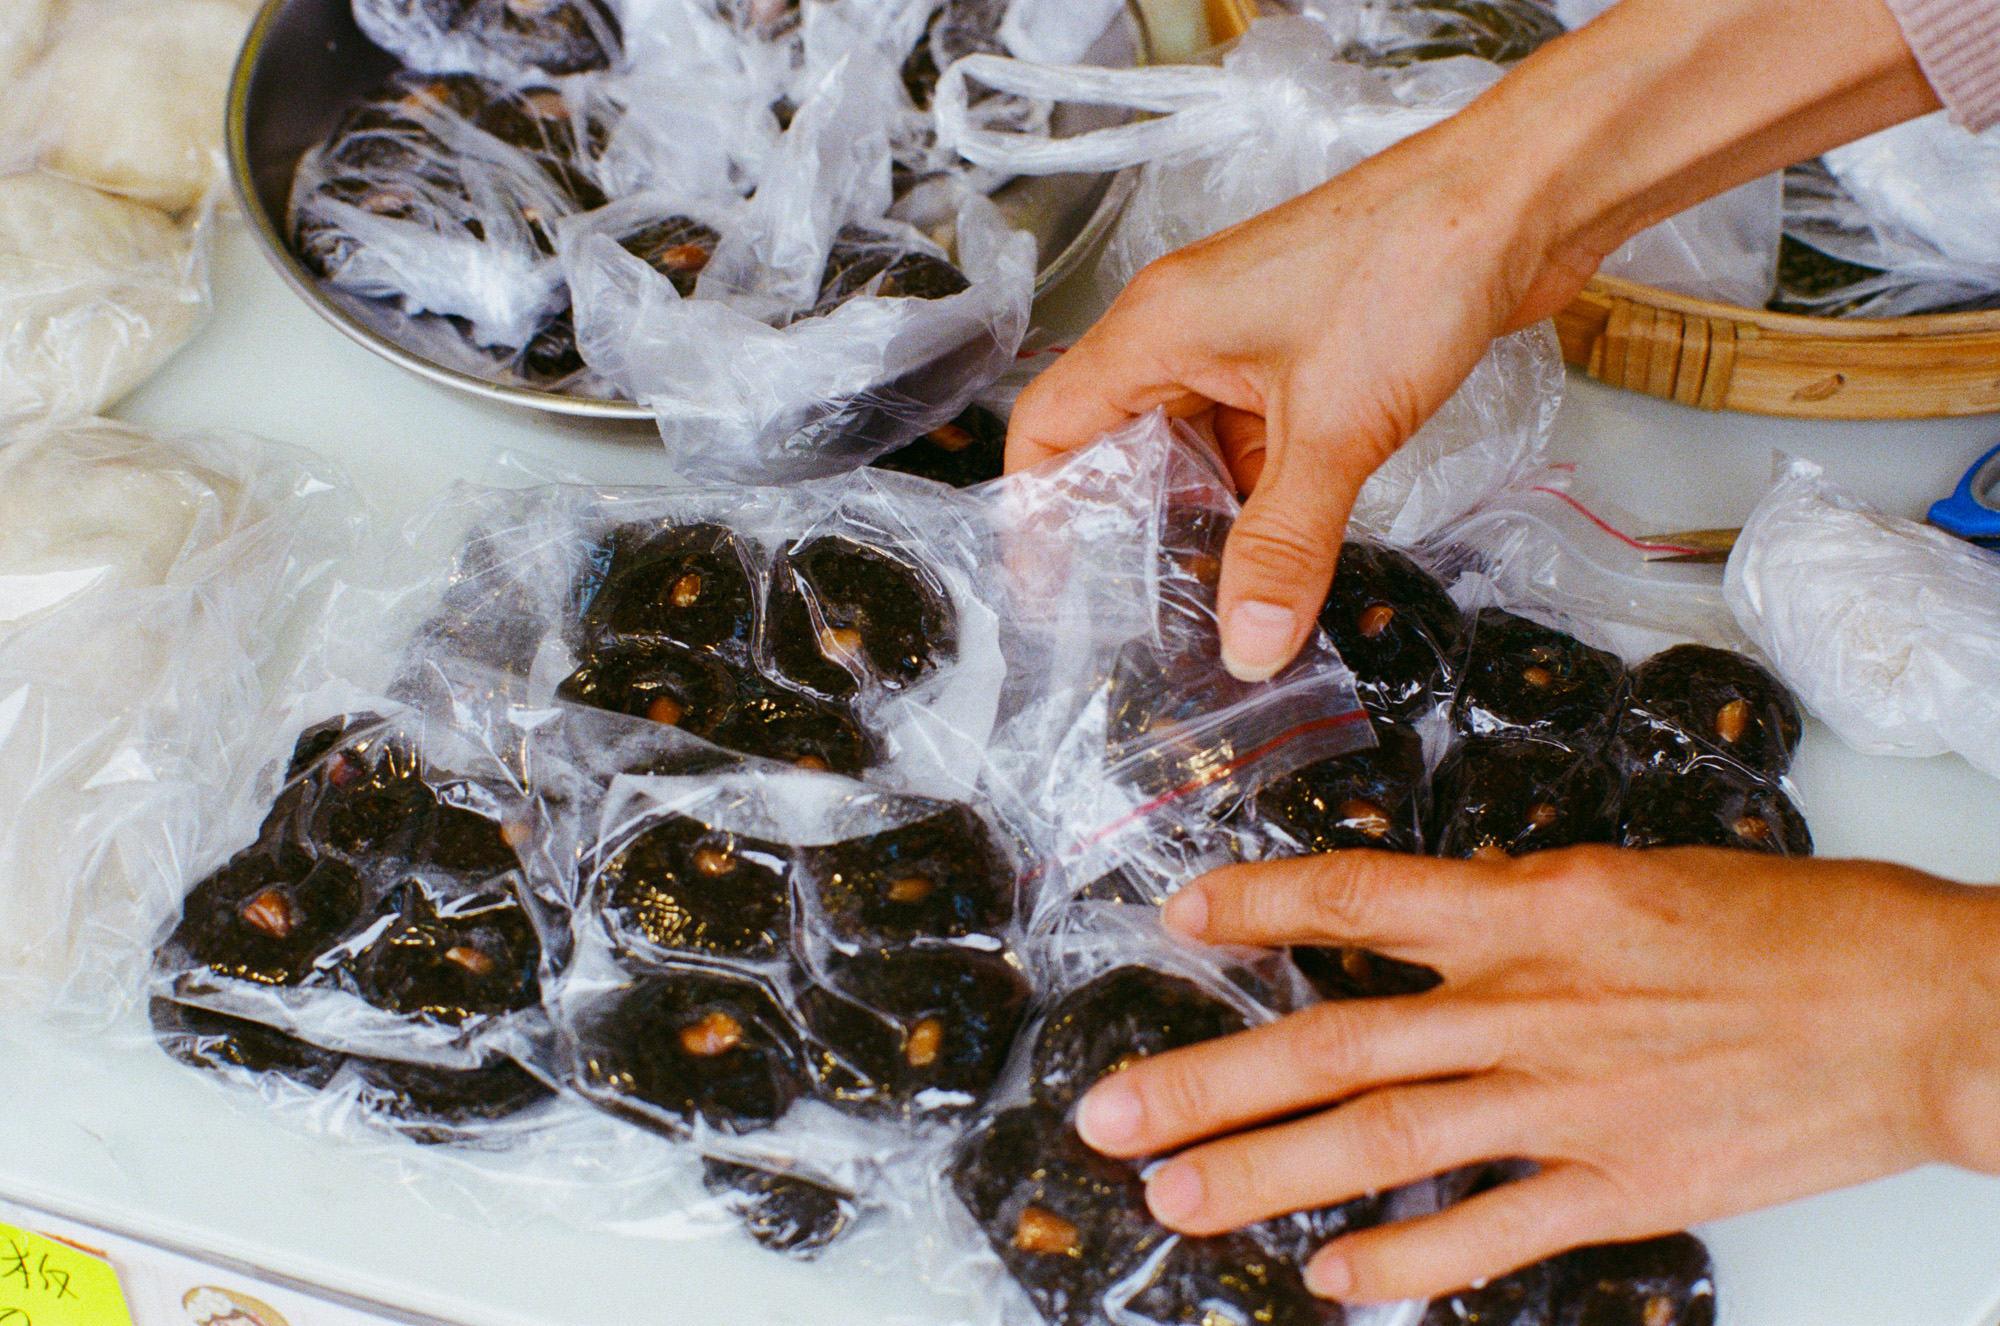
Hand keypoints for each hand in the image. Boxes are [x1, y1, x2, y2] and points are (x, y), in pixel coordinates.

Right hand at [1006, 0, 1934, 682]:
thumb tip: (1249, 643)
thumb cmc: (1413, 264)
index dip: (1038, 511)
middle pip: (1120, 449)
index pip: (1050, 426)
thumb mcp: (1334, 430)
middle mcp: (1189, 335)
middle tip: (1139, 618)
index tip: (1051, 589)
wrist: (1521, 202)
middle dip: (1129, 533)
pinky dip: (1265, 501)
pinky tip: (1283, 558)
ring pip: (1197, 453)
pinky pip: (1258, 445)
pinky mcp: (1307, 361)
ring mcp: (1249, 346)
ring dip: (1208, 523)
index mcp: (1157, 330)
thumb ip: (1284, 545)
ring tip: (1213, 605)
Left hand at [1071, 847, 1999, 1302]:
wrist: (1916, 1011)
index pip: (1360, 897)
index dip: (1260, 901)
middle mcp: (1527, 1004)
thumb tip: (1424, 932)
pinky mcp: (1620, 1186)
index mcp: (1531, 907)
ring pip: (1383, 1143)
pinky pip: (1488, 1233)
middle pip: (1334, 1042)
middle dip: (1210, 1080)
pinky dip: (1405, 1261)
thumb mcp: (1628, 877)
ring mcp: (1567, 1104)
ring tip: (1174, 1197)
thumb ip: (1514, 913)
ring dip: (1266, 1174)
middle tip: (1110, 1112)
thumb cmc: (1786, 929)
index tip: (1180, 912)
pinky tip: (1333, 1279)